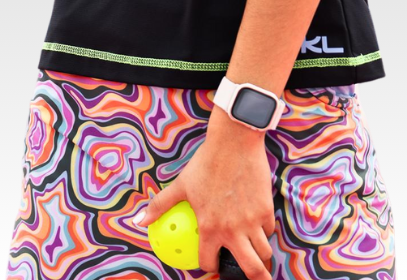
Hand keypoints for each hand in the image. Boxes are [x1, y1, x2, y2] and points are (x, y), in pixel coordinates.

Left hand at [139, 133, 274, 277]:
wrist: (234, 141)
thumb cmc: (206, 161)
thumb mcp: (181, 183)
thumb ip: (160, 205)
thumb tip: (138, 221)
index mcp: (210, 227)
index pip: (209, 261)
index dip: (210, 265)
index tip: (212, 262)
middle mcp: (233, 230)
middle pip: (251, 268)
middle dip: (256, 279)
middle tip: (253, 279)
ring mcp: (252, 221)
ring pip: (264, 252)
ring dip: (261, 256)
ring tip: (259, 256)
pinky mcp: (266, 209)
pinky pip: (268, 229)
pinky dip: (264, 231)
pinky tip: (259, 226)